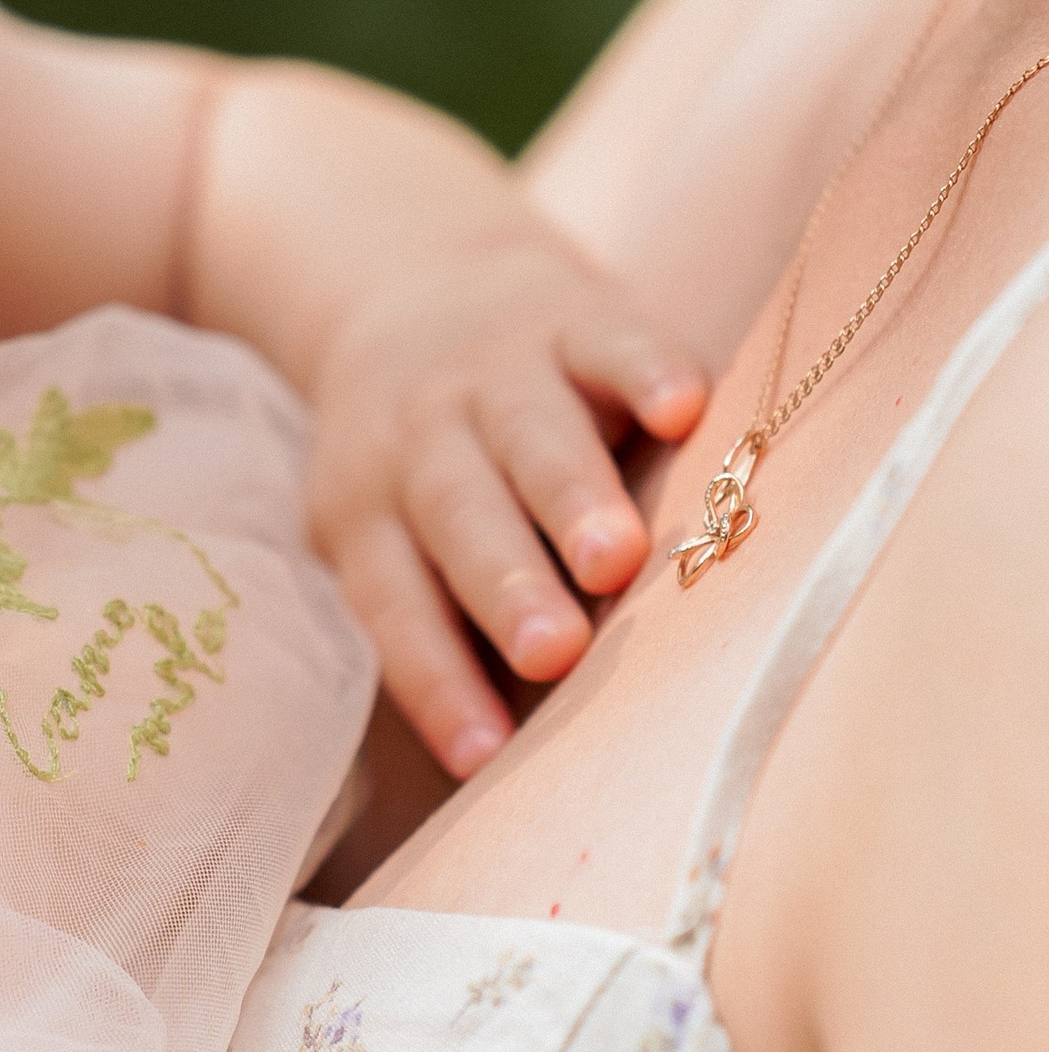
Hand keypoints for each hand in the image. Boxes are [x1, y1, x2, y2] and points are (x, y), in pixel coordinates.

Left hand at [305, 227, 707, 777]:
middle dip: (505, 584)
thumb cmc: (427, 466)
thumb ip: (447, 625)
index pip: (395, 605)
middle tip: (551, 651)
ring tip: (617, 558)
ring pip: (530, 436)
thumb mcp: (394, 532)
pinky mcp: (571, 317)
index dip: (435, 681)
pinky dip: (642, 372)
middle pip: (457, 516)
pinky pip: (607, 343)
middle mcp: (422, 440)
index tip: (482, 757)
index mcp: (369, 512)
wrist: (413, 285)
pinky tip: (682, 408)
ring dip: (571, 494)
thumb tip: (509, 766)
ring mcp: (496, 372)